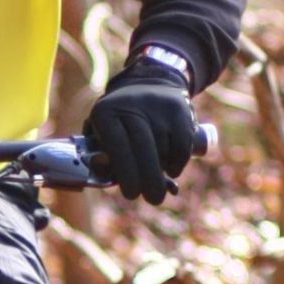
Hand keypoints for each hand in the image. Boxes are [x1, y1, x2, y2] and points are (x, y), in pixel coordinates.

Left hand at [84, 77, 197, 205]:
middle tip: (154, 199)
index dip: (125, 173)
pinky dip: (179, 162)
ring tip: (158, 181)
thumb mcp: (102, 131)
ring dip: (163, 171)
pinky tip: (173, 170)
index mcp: (105, 112)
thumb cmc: (119, 121)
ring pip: (163, 149)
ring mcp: (157, 106)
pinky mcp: (179, 110)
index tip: (132, 194)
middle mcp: (131, 105)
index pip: (117, 146)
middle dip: (149, 179)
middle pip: (143, 148)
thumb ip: (101, 156)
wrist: (150, 83)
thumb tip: (107, 177)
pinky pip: (182, 145)